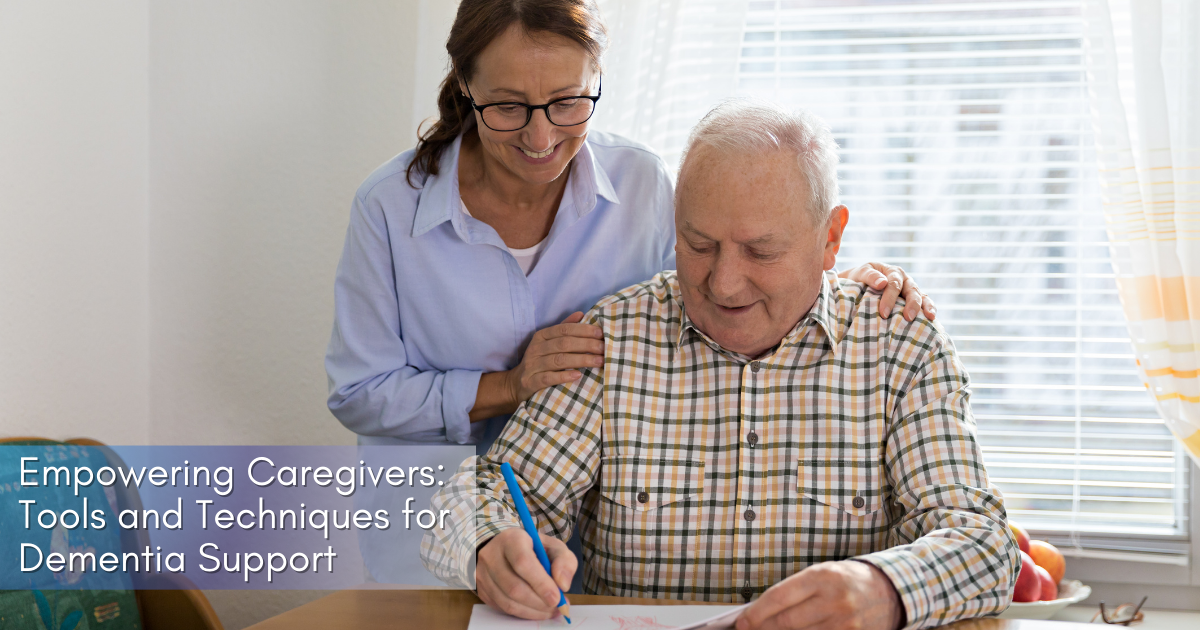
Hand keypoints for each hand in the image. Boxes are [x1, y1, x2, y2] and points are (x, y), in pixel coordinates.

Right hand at [476, 528, 574, 619]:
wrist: (504, 548)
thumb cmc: (532, 548)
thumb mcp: (552, 546)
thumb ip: (564, 561)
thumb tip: (563, 585)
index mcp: (511, 539)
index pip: (523, 563)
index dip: (541, 583)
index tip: (557, 598)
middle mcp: (491, 555)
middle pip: (514, 587)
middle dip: (539, 602)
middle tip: (558, 606)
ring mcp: (483, 574)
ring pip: (508, 602)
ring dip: (533, 611)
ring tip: (550, 610)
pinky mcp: (481, 589)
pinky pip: (503, 608)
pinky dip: (523, 613)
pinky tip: (537, 610)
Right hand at [504, 312, 603, 403]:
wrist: (518, 383)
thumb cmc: (540, 361)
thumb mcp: (549, 342)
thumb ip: (564, 329)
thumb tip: (581, 314)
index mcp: (542, 336)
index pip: (564, 329)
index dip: (583, 330)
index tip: (600, 333)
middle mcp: (536, 348)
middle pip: (564, 344)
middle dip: (586, 345)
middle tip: (604, 349)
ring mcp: (532, 365)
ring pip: (558, 360)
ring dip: (581, 360)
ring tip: (598, 361)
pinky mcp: (531, 382)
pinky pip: (548, 378)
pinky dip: (563, 376)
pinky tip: (578, 376)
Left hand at [736, 560, 903, 629]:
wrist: (889, 590)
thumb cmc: (847, 580)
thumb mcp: (821, 574)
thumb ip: (794, 591)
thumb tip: (761, 611)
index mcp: (821, 576)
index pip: (779, 598)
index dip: (756, 613)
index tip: (742, 621)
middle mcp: (833, 600)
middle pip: (786, 622)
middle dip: (763, 628)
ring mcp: (845, 623)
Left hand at [837, 263, 935, 321]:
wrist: (860, 285)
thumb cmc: (860, 280)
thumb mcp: (861, 274)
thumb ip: (869, 276)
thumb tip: (882, 283)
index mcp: (892, 272)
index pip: (894, 284)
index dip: (890, 298)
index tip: (883, 313)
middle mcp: (905, 280)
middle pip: (911, 290)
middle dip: (911, 304)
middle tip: (908, 317)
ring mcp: (910, 290)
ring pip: (922, 296)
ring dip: (926, 306)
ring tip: (930, 317)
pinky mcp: (913, 300)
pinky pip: (925, 303)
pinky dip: (929, 309)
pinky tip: (933, 319)